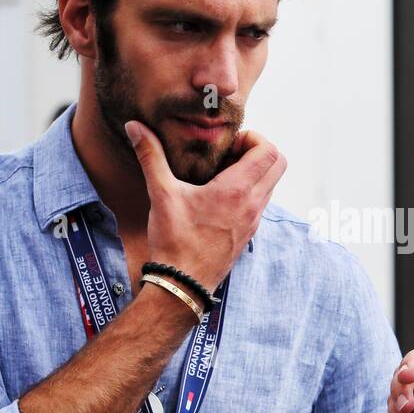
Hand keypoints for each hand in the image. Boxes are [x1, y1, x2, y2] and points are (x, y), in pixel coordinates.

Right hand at [124, 122, 286, 291]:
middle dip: (258, 151)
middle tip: (229, 154)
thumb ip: (150, 156)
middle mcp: (253, 204)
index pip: (269, 151)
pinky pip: (261, 204)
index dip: (253, 138)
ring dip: (255, 172)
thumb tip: (134, 127)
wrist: (182, 285)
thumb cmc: (174, 241)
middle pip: (278, 164)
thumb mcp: (161, 194)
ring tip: (222, 175)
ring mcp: (253, 221)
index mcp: (237, 190)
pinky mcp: (248, 234)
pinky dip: (250, 192)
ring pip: (271, 185)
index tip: (228, 144)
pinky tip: (220, 197)